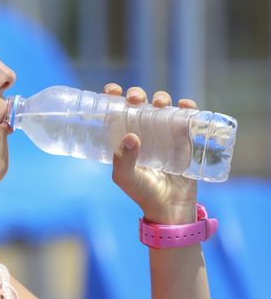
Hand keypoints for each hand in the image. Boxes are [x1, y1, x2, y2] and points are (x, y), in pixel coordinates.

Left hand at [104, 83, 198, 224]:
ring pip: (162, 105)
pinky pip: (188, 117)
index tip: (111, 90)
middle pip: (139, 103)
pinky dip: (188, 107)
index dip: (113, 96)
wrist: (170, 208)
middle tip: (136, 99)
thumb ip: (123, 161)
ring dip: (161, 97)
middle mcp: (143, 131)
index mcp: (124, 136)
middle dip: (137, 94)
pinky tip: (185, 105)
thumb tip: (130, 136)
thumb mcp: (126, 178)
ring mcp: (164, 133)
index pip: (116, 110)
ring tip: (160, 103)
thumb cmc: (142, 192)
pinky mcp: (184, 138)